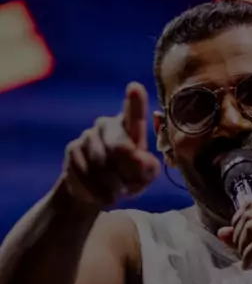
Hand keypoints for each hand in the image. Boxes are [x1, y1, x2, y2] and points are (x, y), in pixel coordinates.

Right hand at [62, 82, 161, 205]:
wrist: (95, 193)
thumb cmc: (127, 179)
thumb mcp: (143, 177)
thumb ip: (148, 168)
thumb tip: (140, 158)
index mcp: (130, 127)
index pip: (133, 114)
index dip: (135, 102)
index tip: (135, 88)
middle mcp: (107, 125)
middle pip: (119, 146)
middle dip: (126, 169)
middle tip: (128, 186)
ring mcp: (87, 135)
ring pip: (100, 164)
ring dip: (110, 184)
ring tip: (115, 193)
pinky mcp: (72, 150)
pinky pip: (84, 172)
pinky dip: (94, 189)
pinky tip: (99, 195)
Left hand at [218, 200, 251, 283]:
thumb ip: (242, 238)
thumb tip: (222, 232)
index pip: (251, 205)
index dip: (237, 223)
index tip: (239, 242)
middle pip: (250, 215)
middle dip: (239, 238)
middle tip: (243, 255)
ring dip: (244, 248)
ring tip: (248, 261)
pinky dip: (250, 256)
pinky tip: (250, 266)